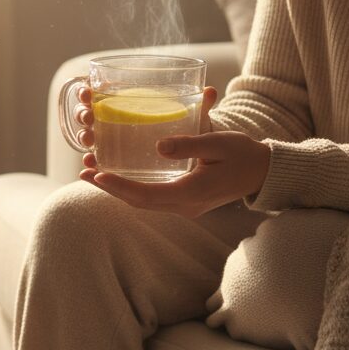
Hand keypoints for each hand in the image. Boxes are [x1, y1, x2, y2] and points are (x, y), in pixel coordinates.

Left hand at [79, 86, 270, 216]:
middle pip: (138, 202)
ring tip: (92, 174)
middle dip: (110, 189)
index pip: (146, 195)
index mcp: (191, 193)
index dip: (119, 187)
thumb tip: (159, 146)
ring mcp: (184, 206)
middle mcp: (184, 206)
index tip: (97, 175)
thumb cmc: (243, 154)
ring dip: (118, 190)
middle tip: (84, 172)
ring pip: (143, 202)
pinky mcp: (184, 201)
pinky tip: (117, 176)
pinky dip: (132, 188)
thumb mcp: (218, 142)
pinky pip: (152, 198)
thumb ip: (189, 144)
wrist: (263, 173)